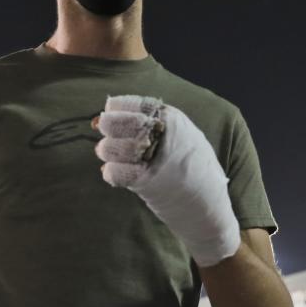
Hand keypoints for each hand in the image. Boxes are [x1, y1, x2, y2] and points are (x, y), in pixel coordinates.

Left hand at [94, 95, 239, 266]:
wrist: (208, 203)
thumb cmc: (189, 164)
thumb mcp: (181, 134)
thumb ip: (149, 124)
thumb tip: (97, 120)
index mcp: (173, 120)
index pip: (134, 103)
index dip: (117, 107)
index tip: (111, 111)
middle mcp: (164, 137)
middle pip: (118, 123)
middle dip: (108, 126)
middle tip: (105, 130)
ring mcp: (155, 160)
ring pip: (111, 148)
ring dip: (106, 150)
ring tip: (110, 154)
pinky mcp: (147, 183)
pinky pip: (114, 173)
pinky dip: (110, 172)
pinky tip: (116, 173)